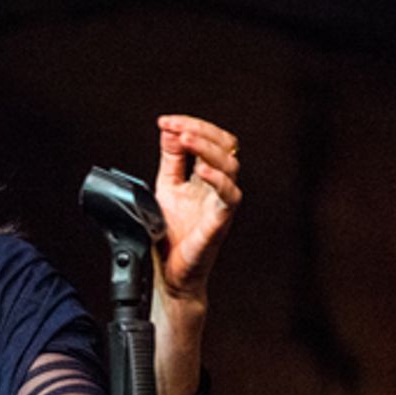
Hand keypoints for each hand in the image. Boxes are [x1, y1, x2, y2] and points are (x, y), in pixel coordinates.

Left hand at [153, 115, 242, 305]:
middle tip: (175, 125)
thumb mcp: (165, 188)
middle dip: (201, 129)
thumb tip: (169, 130)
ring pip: (230, 165)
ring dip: (206, 147)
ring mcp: (221, 203)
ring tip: (185, 138)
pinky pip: (228, 196)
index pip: (210, 140)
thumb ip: (170, 160)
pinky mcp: (220, 221)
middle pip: (226, 145)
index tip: (165, 121)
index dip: (191, 126)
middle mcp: (217, 186)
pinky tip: (200, 169)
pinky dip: (216, 179)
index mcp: (205, 176)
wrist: (170, 273)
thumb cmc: (171, 235)